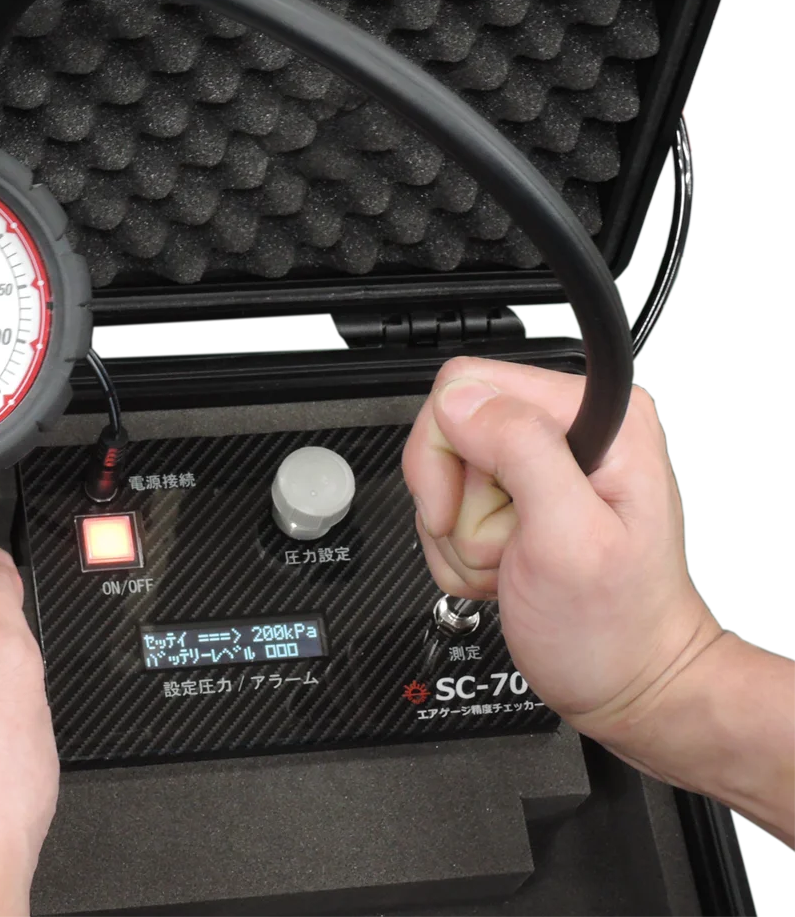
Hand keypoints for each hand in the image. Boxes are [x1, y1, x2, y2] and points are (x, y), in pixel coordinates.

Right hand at [401, 356, 721, 749]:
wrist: (626, 685)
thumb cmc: (615, 628)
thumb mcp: (570, 537)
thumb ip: (522, 452)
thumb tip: (461, 400)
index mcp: (595, 415)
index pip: (469, 385)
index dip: (447, 450)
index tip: (462, 508)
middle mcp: (569, 428)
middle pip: (448, 430)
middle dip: (455, 502)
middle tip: (498, 546)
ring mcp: (539, 466)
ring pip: (443, 475)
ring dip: (460, 535)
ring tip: (509, 564)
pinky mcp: (516, 498)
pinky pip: (449, 508)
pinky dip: (461, 551)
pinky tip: (503, 570)